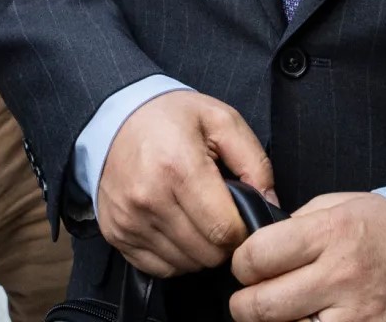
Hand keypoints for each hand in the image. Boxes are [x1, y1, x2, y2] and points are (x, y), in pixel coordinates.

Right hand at [96, 91, 276, 279]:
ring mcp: (130, 220)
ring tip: (199, 219)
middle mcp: (150, 199)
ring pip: (185, 265)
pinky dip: (176, 257)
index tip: (244, 218)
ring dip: (200, 250)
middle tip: (222, 217)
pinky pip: (159, 268)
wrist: (114, 118)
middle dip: (224, 242)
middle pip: (206, 253)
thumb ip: (255, 161)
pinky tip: (178, 229)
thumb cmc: (171, 118)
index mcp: (179, 168)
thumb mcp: (221, 120)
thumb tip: (271, 204)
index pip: (224, 230)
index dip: (244, 231)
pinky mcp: (116, 234)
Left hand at [230, 193, 385, 321]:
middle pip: (261, 305)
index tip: (248, 265)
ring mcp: (355, 316)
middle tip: (253, 297)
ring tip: (285, 310)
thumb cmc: (382, 231)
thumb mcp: (339, 206)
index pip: (257, 256)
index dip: (242, 262)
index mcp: (332, 233)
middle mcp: (342, 276)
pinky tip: (308, 320)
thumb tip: (253, 245)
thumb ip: (295, 224)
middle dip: (245, 304)